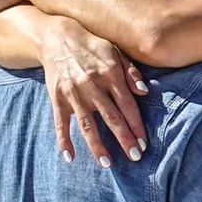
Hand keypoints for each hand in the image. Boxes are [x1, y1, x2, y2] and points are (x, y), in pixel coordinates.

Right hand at [38, 21, 148, 166]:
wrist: (57, 37)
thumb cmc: (92, 46)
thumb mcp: (115, 51)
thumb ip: (131, 72)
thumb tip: (145, 92)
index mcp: (110, 74)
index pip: (127, 105)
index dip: (136, 125)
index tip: (144, 143)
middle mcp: (92, 85)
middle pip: (111, 118)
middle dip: (124, 139)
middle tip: (135, 157)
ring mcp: (73, 93)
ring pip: (87, 124)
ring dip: (97, 145)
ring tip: (107, 163)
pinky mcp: (57, 98)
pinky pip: (61, 123)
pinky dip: (63, 140)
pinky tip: (70, 156)